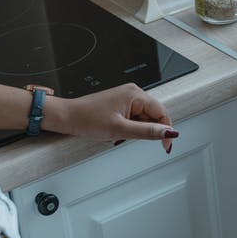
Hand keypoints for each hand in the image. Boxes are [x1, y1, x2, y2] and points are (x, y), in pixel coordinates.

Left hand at [45, 83, 177, 152]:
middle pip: (154, 116)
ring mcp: (126, 98)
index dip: (165, 130)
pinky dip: (129, 128)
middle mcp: (133, 93)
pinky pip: (134, 118)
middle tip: (130, 138)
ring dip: (136, 131)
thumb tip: (168, 132)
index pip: (162, 113)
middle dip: (146, 130)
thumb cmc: (87, 118)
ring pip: (143, 119)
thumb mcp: (120, 129)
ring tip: (118, 133)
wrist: (68, 117)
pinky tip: (116, 131)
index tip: (165, 144)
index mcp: (135, 94)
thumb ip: (147, 131)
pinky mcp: (121, 104)